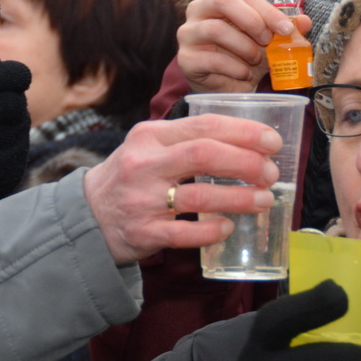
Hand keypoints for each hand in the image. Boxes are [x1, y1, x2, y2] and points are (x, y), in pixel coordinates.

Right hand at [83, 114, 280, 264]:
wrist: (87, 215)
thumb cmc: (130, 177)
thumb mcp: (148, 146)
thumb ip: (187, 139)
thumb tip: (247, 141)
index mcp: (150, 136)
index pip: (204, 126)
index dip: (244, 132)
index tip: (272, 141)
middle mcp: (145, 164)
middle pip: (204, 155)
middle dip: (246, 162)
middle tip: (271, 172)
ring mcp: (143, 199)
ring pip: (199, 196)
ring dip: (239, 198)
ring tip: (263, 200)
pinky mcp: (143, 232)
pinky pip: (184, 234)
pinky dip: (211, 231)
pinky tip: (228, 227)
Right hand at [177, 0, 307, 93]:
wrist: (227, 85)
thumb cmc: (245, 55)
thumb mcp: (269, 40)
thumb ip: (286, 29)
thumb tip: (305, 22)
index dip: (268, 11)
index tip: (287, 30)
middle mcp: (198, 9)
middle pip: (221, 0)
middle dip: (250, 20)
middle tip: (267, 40)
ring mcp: (188, 34)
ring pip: (215, 30)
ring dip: (244, 47)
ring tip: (256, 60)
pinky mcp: (186, 59)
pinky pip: (210, 59)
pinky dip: (234, 67)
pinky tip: (244, 74)